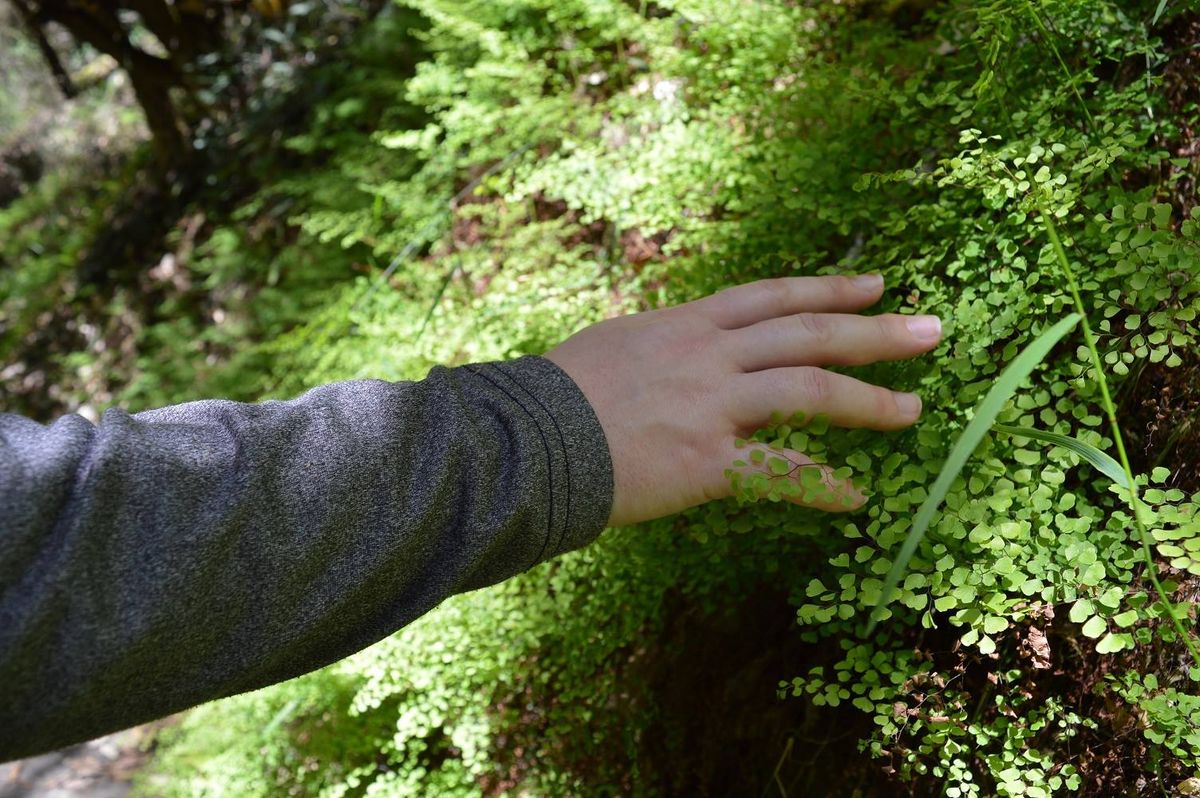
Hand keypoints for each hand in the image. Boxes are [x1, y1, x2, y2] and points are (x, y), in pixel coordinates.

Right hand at [545, 274, 942, 526]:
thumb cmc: (560, 393)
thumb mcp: (619, 342)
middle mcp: (710, 355)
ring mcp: (713, 406)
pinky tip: (856, 499)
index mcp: (688, 323)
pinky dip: (823, 486)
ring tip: (913, 410)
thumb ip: (668, 340)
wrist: (527, 440)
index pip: (774, 296)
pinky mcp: (708, 462)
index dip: (830, 289)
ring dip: (869, 401)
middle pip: (809, 333)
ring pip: (810, 389)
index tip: (876, 286)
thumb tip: (693, 339)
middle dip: (876, 331)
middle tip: (931, 331)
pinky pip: (781, 471)